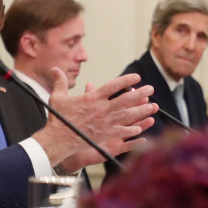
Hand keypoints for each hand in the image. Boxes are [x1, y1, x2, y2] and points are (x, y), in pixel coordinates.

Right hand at [35, 71, 157, 164]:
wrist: (58, 139)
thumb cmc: (58, 118)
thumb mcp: (58, 98)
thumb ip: (60, 82)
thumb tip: (55, 69)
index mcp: (92, 99)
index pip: (113, 86)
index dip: (126, 80)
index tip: (136, 77)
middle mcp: (101, 109)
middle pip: (125, 100)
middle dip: (140, 94)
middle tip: (151, 89)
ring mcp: (104, 123)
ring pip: (128, 115)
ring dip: (141, 110)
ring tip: (153, 106)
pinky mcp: (105, 135)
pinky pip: (122, 131)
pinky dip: (132, 130)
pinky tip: (141, 128)